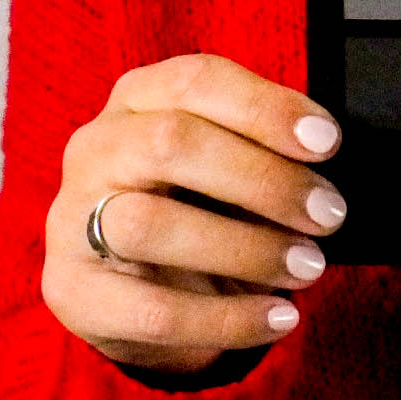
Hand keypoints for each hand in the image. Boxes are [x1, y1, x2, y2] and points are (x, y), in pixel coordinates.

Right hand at [41, 54, 346, 375]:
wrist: (132, 287)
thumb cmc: (197, 204)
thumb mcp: (225, 161)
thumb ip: (263, 148)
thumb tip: (326, 158)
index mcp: (139, 98)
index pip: (195, 81)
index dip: (265, 108)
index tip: (327, 143)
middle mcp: (97, 147)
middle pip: (171, 143)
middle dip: (263, 180)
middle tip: (328, 214)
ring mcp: (72, 218)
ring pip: (151, 225)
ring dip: (246, 249)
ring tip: (307, 266)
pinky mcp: (74, 291)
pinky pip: (152, 311)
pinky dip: (227, 318)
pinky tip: (276, 316)